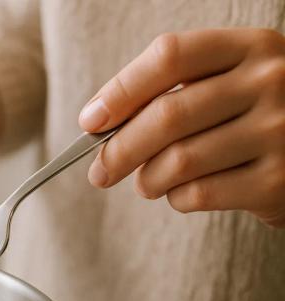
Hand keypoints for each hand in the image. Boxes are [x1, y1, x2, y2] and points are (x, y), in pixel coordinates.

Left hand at [79, 28, 284, 227]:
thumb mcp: (227, 82)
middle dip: (119, 150)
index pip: (170, 56)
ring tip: (148, 183)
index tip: (90, 122)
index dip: (121, 90)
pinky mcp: (280, 181)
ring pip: (179, 160)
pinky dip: (176, 199)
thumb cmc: (253, 115)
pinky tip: (182, 194)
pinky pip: (199, 194)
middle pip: (167, 115)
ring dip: (148, 180)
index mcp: (250, 47)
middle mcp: (271, 81)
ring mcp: (281, 130)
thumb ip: (172, 91)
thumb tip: (97, 123)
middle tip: (99, 172)